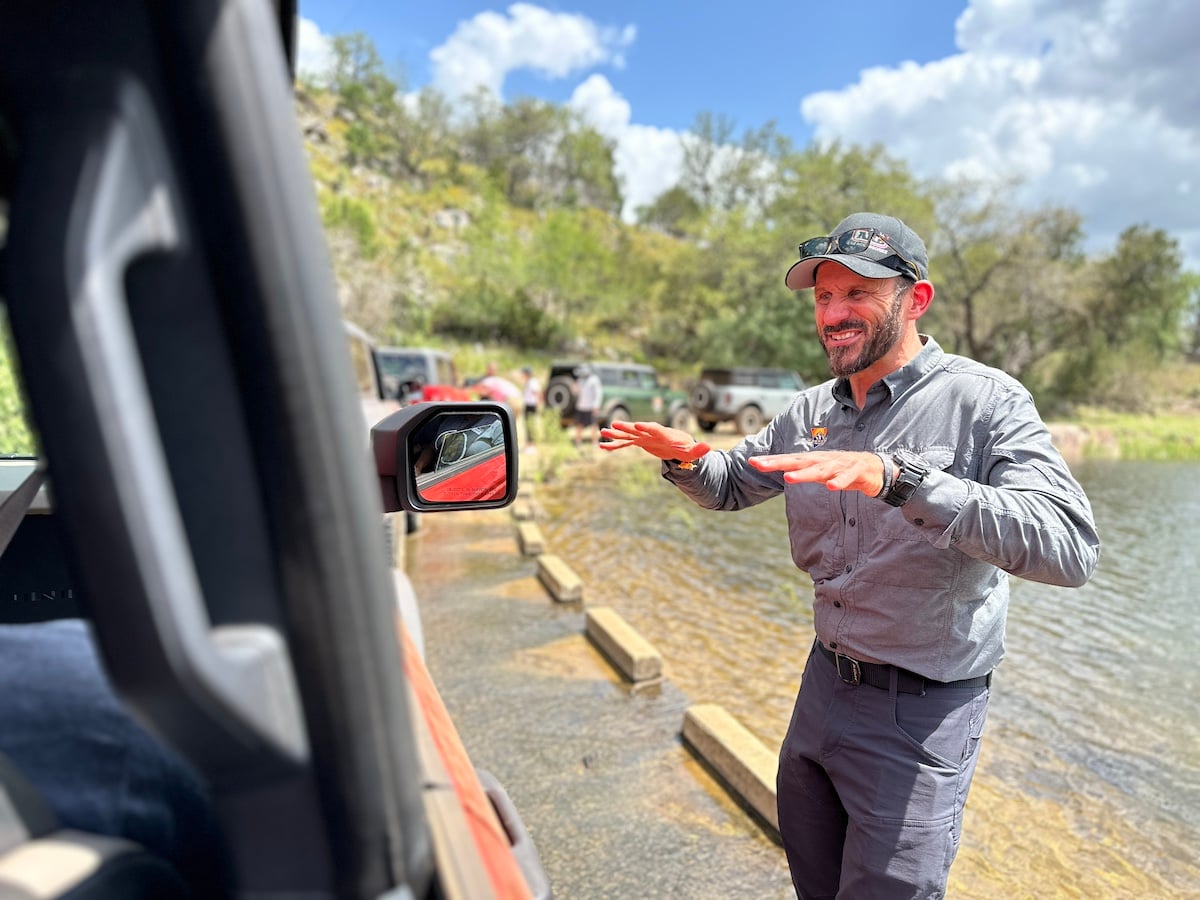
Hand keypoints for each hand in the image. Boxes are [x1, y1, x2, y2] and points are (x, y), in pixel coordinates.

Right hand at [599, 421, 710, 462]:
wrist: (679, 446)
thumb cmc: (686, 447)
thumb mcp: (692, 451)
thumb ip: (698, 449)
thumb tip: (708, 448)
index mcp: (664, 433)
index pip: (654, 428)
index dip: (646, 427)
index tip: (637, 425)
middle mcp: (651, 433)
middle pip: (637, 429)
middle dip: (626, 427)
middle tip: (614, 424)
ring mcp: (644, 437)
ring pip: (628, 435)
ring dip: (616, 434)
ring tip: (602, 432)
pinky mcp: (640, 443)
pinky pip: (626, 444)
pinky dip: (615, 445)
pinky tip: (603, 447)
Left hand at [749, 450, 884, 495]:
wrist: (876, 468)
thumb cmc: (844, 470)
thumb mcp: (820, 472)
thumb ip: (804, 473)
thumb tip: (784, 474)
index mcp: (815, 460)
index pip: (789, 460)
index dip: (771, 461)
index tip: (752, 462)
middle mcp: (824, 460)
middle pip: (799, 461)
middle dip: (779, 463)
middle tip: (760, 466)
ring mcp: (840, 465)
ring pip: (820, 470)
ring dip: (805, 474)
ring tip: (789, 478)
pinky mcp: (856, 472)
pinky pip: (847, 478)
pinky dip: (839, 482)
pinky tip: (831, 488)